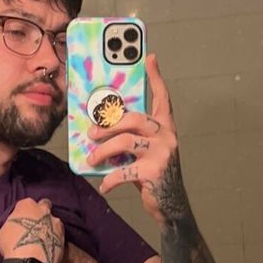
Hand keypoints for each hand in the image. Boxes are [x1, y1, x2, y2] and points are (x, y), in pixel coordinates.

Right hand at [0, 196, 64, 262]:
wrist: (29, 261)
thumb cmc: (13, 244)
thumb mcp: (4, 230)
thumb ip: (14, 223)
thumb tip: (17, 226)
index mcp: (27, 205)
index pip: (26, 203)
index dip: (24, 212)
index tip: (22, 220)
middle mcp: (43, 210)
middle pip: (45, 205)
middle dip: (41, 212)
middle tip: (35, 224)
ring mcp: (55, 222)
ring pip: (54, 220)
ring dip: (50, 226)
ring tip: (43, 239)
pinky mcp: (63, 236)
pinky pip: (60, 234)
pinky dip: (55, 238)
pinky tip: (49, 246)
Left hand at [89, 53, 177, 221]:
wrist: (171, 205)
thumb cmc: (153, 174)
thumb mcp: (145, 151)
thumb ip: (132, 137)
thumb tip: (100, 129)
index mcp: (165, 128)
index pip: (162, 98)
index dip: (156, 77)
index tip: (149, 58)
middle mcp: (167, 137)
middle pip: (134, 119)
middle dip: (108, 125)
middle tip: (91, 134)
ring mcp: (162, 154)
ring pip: (125, 142)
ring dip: (102, 151)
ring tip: (92, 159)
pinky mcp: (154, 172)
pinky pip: (124, 171)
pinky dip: (110, 180)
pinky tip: (104, 186)